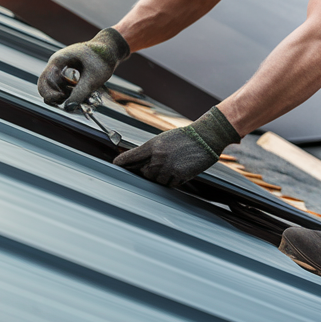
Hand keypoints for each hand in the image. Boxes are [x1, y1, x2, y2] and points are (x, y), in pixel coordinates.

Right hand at [38, 28, 129, 107]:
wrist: (111, 49)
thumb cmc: (102, 58)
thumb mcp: (92, 78)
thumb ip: (79, 93)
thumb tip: (69, 107)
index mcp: (59, 60)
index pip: (44, 79)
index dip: (49, 93)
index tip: (61, 99)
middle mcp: (57, 64)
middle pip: (47, 84)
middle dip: (56, 96)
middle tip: (68, 102)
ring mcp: (62, 68)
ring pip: (55, 87)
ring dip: (64, 95)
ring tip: (78, 97)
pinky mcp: (68, 73)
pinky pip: (63, 86)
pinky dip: (69, 92)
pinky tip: (80, 94)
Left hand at [114, 107, 239, 185]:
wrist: (206, 137)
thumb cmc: (184, 137)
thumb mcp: (164, 140)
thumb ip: (151, 151)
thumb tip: (139, 162)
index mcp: (152, 146)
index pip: (130, 157)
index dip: (121, 163)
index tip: (115, 166)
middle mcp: (157, 157)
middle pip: (144, 173)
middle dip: (148, 172)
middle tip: (159, 166)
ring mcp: (168, 167)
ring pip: (157, 181)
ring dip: (162, 177)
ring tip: (174, 165)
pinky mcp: (179, 175)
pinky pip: (170, 184)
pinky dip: (173, 180)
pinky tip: (180, 170)